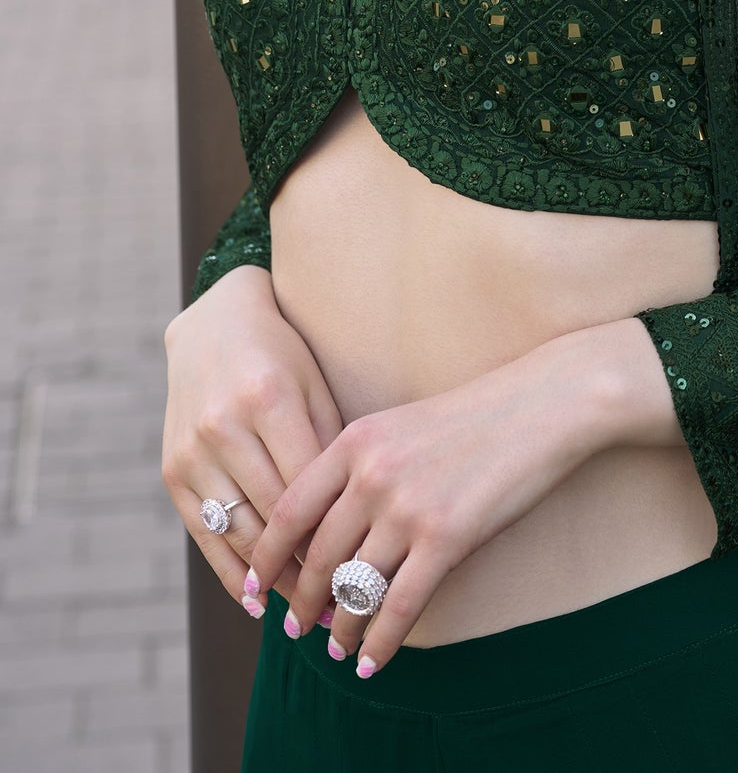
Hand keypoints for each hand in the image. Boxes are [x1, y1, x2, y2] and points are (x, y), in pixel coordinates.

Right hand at [161, 267, 342, 617]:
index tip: (369, 569)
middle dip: (312, 566)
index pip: (310, 487)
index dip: (339, 534)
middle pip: (274, 517)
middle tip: (348, 604)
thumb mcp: (317, 386)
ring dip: (275, 579)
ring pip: (239, 534)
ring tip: (311, 609)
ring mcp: (191, 451)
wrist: (214, 326)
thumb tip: (357, 521)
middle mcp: (224, 426)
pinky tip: (258, 601)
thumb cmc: (284, 356)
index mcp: (270, 398)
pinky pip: (204, 536)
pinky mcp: (171, 472)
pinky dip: (232, 573)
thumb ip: (331, 446)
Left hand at [246, 326, 623, 676]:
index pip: (290, 509)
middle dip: (302, 600)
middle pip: (318, 556)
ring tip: (336, 649)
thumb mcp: (403, 425)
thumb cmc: (476, 416)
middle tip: (294, 627)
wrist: (542, 405)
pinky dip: (380, 642)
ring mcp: (408, 508)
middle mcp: (372, 474)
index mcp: (356, 441)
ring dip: (340, 628)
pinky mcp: (446, 538)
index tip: (254, 584)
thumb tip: (329, 529)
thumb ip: (362, 467)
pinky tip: (372, 661)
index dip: (267, 556)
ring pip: (354, 587)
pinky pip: (399, 606)